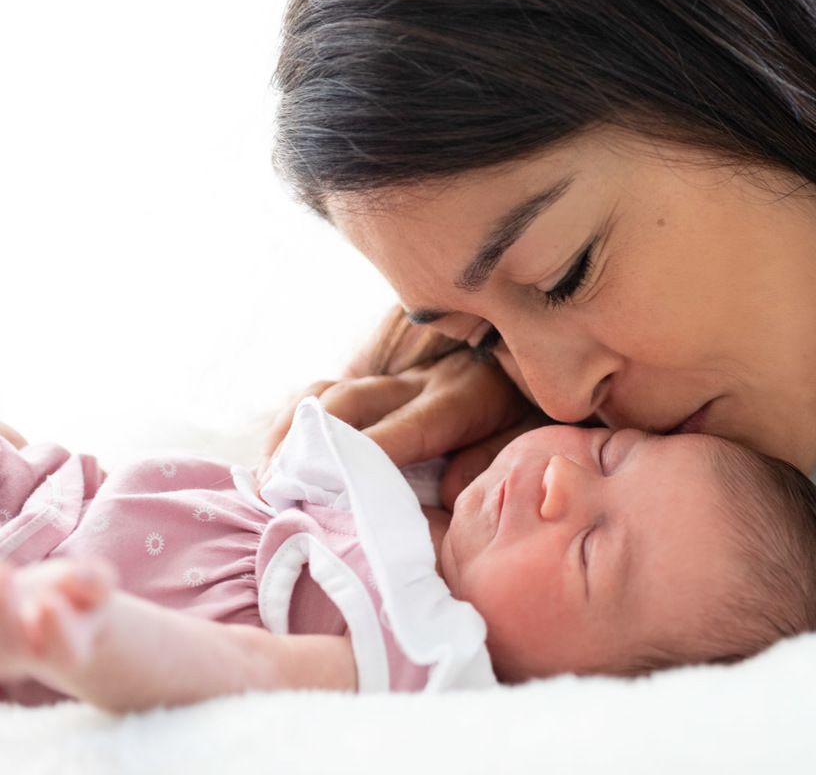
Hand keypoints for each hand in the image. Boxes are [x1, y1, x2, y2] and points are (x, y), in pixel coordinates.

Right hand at [259, 349, 534, 486]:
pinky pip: (328, 388)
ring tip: (267, 478)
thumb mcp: (535, 428)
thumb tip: (447, 488)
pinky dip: (297, 420)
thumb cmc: (539, 398)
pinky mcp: (380, 364)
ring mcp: (395, 369)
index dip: (368, 455)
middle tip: (279, 496)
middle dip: (310, 448)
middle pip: (350, 404)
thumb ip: (495, 457)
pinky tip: (279, 452)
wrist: (543, 324)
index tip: (329, 487)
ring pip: (329, 392)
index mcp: (462, 396)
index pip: (408, 426)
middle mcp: (419, 380)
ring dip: (292, 434)